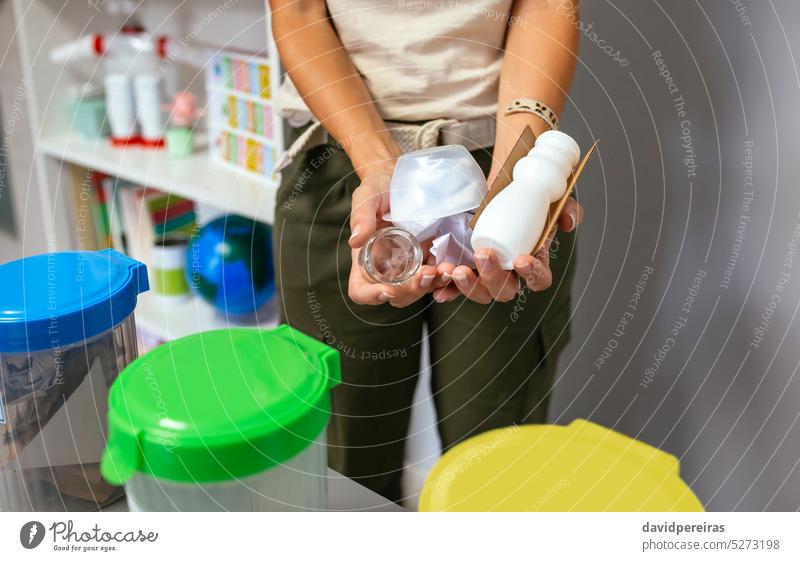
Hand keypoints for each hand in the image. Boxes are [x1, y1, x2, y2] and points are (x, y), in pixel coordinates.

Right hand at [347, 165, 446, 306]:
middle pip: (396, 295)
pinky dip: (445, 277)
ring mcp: (411, 267)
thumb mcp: (367, 197)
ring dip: (432, 285)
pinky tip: (453, 266)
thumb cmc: (380, 189)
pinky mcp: (430, 258)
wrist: (404, 179)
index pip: (361, 290)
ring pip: (420, 289)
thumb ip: (361, 216)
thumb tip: (355, 240)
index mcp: (366, 261)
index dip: (371, 296)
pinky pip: (438, 276)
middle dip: (411, 290)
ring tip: (444, 270)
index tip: (385, 291)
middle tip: (425, 274)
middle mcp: (388, 270)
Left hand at [433, 197, 583, 302]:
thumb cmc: (528, 197)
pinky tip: (438, 288)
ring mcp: (486, 274)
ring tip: (456, 269)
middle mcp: (510, 274)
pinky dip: (447, 290)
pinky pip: (455, 288)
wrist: (500, 186)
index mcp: (534, 262)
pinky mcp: (465, 268)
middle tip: (483, 254)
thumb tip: (569, 222)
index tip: (521, 259)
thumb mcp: (551, 197)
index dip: (532, 275)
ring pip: (480, 293)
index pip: (539, 280)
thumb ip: (567, 207)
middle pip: (505, 291)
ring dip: (468, 286)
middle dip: (493, 277)